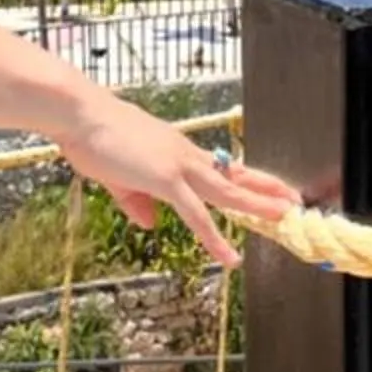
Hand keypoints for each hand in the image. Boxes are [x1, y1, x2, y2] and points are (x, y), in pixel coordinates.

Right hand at [55, 98, 302, 267]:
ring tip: (285, 217)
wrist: (79, 115)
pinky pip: (197, 215)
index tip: (265, 185)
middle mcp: (184, 155)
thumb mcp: (116, 176)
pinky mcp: (166, 180)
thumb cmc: (93, 136)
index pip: (218, 166)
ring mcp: (179, 166)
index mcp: (175, 151)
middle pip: (234, 174)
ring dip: (258, 205)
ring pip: (228, 191)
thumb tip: (151, 223)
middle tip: (293, 200)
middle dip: (266, 189)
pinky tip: (229, 257)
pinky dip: (215, 238)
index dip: (244, 178)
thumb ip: (135, 201)